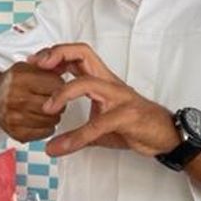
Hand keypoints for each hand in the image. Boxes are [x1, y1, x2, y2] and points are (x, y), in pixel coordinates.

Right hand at [0, 62, 64, 141]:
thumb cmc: (14, 82)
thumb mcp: (28, 66)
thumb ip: (48, 65)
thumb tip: (67, 65)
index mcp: (20, 77)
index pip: (56, 84)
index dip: (61, 85)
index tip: (58, 86)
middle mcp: (15, 97)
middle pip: (55, 104)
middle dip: (60, 102)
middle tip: (55, 99)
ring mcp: (14, 117)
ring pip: (52, 120)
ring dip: (54, 115)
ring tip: (47, 108)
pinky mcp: (16, 132)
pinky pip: (45, 132)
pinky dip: (48, 127)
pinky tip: (42, 119)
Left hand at [27, 43, 179, 156]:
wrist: (166, 134)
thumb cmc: (134, 124)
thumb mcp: (101, 123)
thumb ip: (79, 127)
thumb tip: (54, 143)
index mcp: (103, 79)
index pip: (78, 54)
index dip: (55, 53)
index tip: (35, 62)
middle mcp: (109, 82)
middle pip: (83, 53)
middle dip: (57, 54)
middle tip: (37, 66)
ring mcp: (119, 97)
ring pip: (87, 83)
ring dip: (62, 94)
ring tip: (46, 108)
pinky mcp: (126, 116)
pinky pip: (97, 124)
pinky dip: (77, 136)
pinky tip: (61, 146)